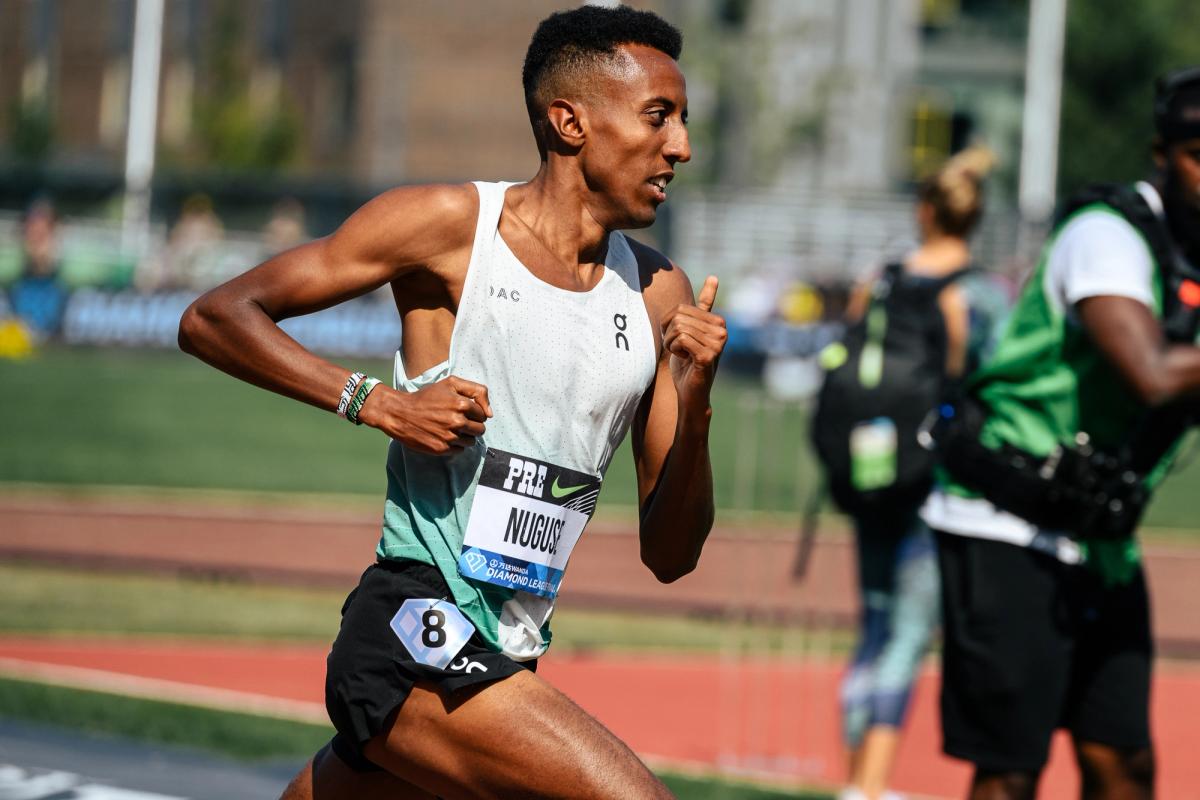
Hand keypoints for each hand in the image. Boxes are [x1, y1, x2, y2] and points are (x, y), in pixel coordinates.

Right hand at [357, 375, 491, 454]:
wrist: (400, 413)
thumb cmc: (427, 397)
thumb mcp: (451, 383)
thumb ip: (476, 391)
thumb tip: (490, 413)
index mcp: (461, 403)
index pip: (483, 414)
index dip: (475, 413)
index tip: (463, 411)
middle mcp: (457, 421)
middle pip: (480, 430)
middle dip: (472, 425)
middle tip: (458, 421)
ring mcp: (449, 437)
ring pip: (471, 441)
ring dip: (464, 436)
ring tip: (450, 428)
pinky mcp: (441, 449)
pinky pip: (460, 450)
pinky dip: (455, 445)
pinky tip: (444, 436)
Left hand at [662, 275, 726, 407]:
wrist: (691, 393)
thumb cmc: (688, 363)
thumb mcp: (692, 330)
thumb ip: (703, 307)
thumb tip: (714, 277)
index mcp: (718, 322)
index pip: (681, 309)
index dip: (670, 325)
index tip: (680, 340)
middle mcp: (722, 330)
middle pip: (679, 317)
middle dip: (670, 334)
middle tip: (679, 350)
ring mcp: (717, 343)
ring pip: (678, 328)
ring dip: (672, 343)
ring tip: (682, 355)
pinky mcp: (708, 355)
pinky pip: (681, 339)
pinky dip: (675, 349)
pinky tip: (685, 359)